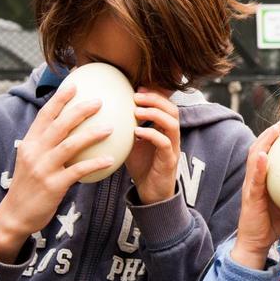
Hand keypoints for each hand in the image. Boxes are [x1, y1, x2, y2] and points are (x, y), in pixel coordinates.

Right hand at [0, 84, 114, 262]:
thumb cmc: (30, 187)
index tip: (74, 85)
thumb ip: (46, 145)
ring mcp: (42, 169)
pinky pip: (78, 171)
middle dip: (79, 111)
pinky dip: (95, 164)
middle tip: (99, 101)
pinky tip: (111, 159)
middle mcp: (34, 152)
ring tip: (111, 128)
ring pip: (69, 145)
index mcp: (29, 143)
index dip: (59, 99)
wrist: (15, 216)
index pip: (44, 116)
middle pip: (59, 126)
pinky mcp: (53, 185)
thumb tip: (67, 130)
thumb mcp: (33, 161)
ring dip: (91, 135)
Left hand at [126, 88, 180, 203]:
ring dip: (154, 114)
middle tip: (136, 96)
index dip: (154, 94)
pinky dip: (151, 134)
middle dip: (155, 99)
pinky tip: (137, 132)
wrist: (150, 192)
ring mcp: (173, 148)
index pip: (165, 104)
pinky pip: (165, 143)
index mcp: (164, 129)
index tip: (136, 88)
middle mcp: (172, 136)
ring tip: (137, 111)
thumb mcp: (131, 142)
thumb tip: (106, 111)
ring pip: (172, 123)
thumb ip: (126, 128)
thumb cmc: (142, 166)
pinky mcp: (169, 161)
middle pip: (172, 109)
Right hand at [230, 122, 279, 269]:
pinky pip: (254, 179)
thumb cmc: (275, 223)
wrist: (258, 243)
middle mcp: (255, 178)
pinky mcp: (249, 196)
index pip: (271, 154)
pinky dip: (259, 166)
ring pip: (254, 158)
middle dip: (270, 133)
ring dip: (263, 141)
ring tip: (275, 130)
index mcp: (265, 178)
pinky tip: (265, 156)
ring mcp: (250, 186)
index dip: (277, 140)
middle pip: (260, 149)